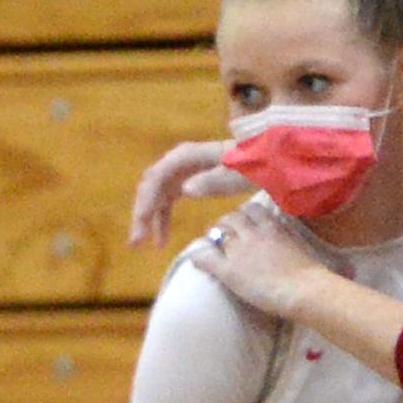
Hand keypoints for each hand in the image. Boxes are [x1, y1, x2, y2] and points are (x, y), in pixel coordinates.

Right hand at [129, 140, 249, 247]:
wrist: (266, 157)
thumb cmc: (253, 163)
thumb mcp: (238, 173)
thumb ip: (215, 180)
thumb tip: (185, 190)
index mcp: (187, 156)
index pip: (157, 178)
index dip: (147, 201)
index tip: (142, 225)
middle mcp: (178, 161)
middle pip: (151, 186)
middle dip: (142, 214)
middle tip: (136, 242)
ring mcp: (181, 170)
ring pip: (156, 195)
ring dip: (149, 220)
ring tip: (149, 245)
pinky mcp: (187, 180)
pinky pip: (167, 200)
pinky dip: (163, 218)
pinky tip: (162, 237)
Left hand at [191, 203, 322, 318]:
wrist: (306, 290)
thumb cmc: (312, 275)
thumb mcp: (300, 246)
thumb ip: (287, 238)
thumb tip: (286, 242)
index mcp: (274, 225)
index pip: (252, 209)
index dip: (245, 216)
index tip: (246, 225)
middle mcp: (254, 232)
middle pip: (231, 217)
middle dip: (226, 224)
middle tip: (225, 237)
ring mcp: (239, 249)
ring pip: (217, 231)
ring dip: (213, 237)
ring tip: (213, 247)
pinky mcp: (228, 269)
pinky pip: (204, 255)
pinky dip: (199, 256)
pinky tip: (199, 261)